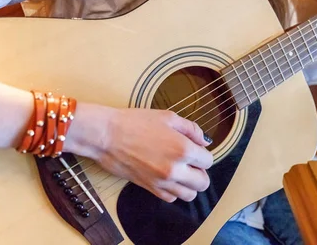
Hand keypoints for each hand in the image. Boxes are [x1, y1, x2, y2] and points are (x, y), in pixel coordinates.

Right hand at [65, 104, 213, 202]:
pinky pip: (171, 198)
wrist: (107, 135)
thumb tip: (204, 142)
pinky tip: (168, 178)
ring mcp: (162, 182)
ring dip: (189, 184)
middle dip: (201, 172)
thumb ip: (192, 129)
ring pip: (189, 195)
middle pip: (203, 183)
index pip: (208, 161)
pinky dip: (173, 191)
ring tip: (181, 171)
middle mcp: (175, 169)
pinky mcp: (149, 188)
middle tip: (191, 162)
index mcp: (183, 149)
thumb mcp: (168, 117)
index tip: (195, 149)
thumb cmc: (135, 123)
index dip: (203, 154)